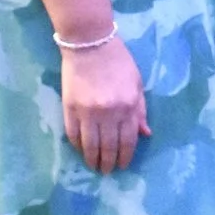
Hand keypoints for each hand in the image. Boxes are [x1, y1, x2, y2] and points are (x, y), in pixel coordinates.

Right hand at [61, 38, 148, 173]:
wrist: (89, 43)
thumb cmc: (118, 61)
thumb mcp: (137, 83)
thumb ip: (140, 110)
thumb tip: (145, 134)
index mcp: (128, 106)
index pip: (128, 140)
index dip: (126, 156)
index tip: (123, 166)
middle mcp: (109, 112)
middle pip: (109, 146)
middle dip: (109, 162)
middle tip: (107, 171)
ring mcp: (87, 111)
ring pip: (90, 145)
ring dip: (92, 159)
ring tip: (94, 167)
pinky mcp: (70, 108)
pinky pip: (73, 134)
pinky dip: (77, 145)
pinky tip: (81, 150)